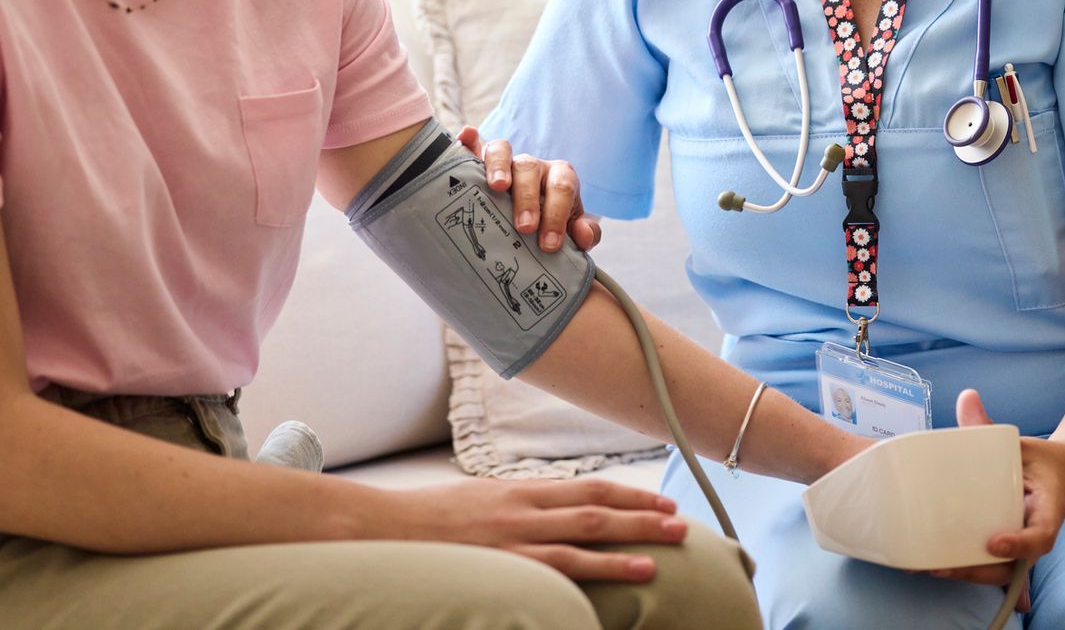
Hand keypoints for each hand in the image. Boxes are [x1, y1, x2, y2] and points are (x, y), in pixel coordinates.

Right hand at [403, 477, 685, 582]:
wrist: (384, 528)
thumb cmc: (429, 520)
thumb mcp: (481, 498)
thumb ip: (519, 504)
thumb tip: (553, 508)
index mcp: (520, 489)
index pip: (587, 487)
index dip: (628, 493)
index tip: (659, 500)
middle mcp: (524, 507)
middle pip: (597, 507)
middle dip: (642, 514)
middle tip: (680, 522)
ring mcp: (515, 537)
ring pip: (585, 536)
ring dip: (629, 544)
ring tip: (663, 553)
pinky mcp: (504, 565)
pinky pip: (558, 570)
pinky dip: (595, 573)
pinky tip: (626, 577)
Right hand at [458, 128, 602, 253]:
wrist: (530, 222)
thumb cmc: (550, 226)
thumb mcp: (570, 231)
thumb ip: (584, 234)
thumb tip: (584, 235)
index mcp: (558, 179)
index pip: (562, 187)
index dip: (557, 214)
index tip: (549, 244)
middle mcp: (532, 167)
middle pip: (530, 169)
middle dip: (528, 199)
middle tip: (525, 228)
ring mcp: (506, 162)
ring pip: (502, 151)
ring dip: (499, 167)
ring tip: (497, 187)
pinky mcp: (481, 163)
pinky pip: (475, 145)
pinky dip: (469, 140)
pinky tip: (464, 139)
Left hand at [926, 389, 1064, 612]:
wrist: (1064, 473)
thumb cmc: (1039, 459)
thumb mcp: (1020, 442)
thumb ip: (989, 426)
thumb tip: (966, 396)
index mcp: (1048, 508)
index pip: (1042, 534)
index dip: (1020, 544)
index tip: (993, 542)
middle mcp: (1037, 532)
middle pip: (1015, 566)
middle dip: (980, 571)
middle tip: (945, 566)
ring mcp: (1024, 544)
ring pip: (1002, 572)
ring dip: (969, 575)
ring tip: (932, 569)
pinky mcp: (1011, 548)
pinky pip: (993, 566)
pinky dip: (970, 571)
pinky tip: (936, 569)